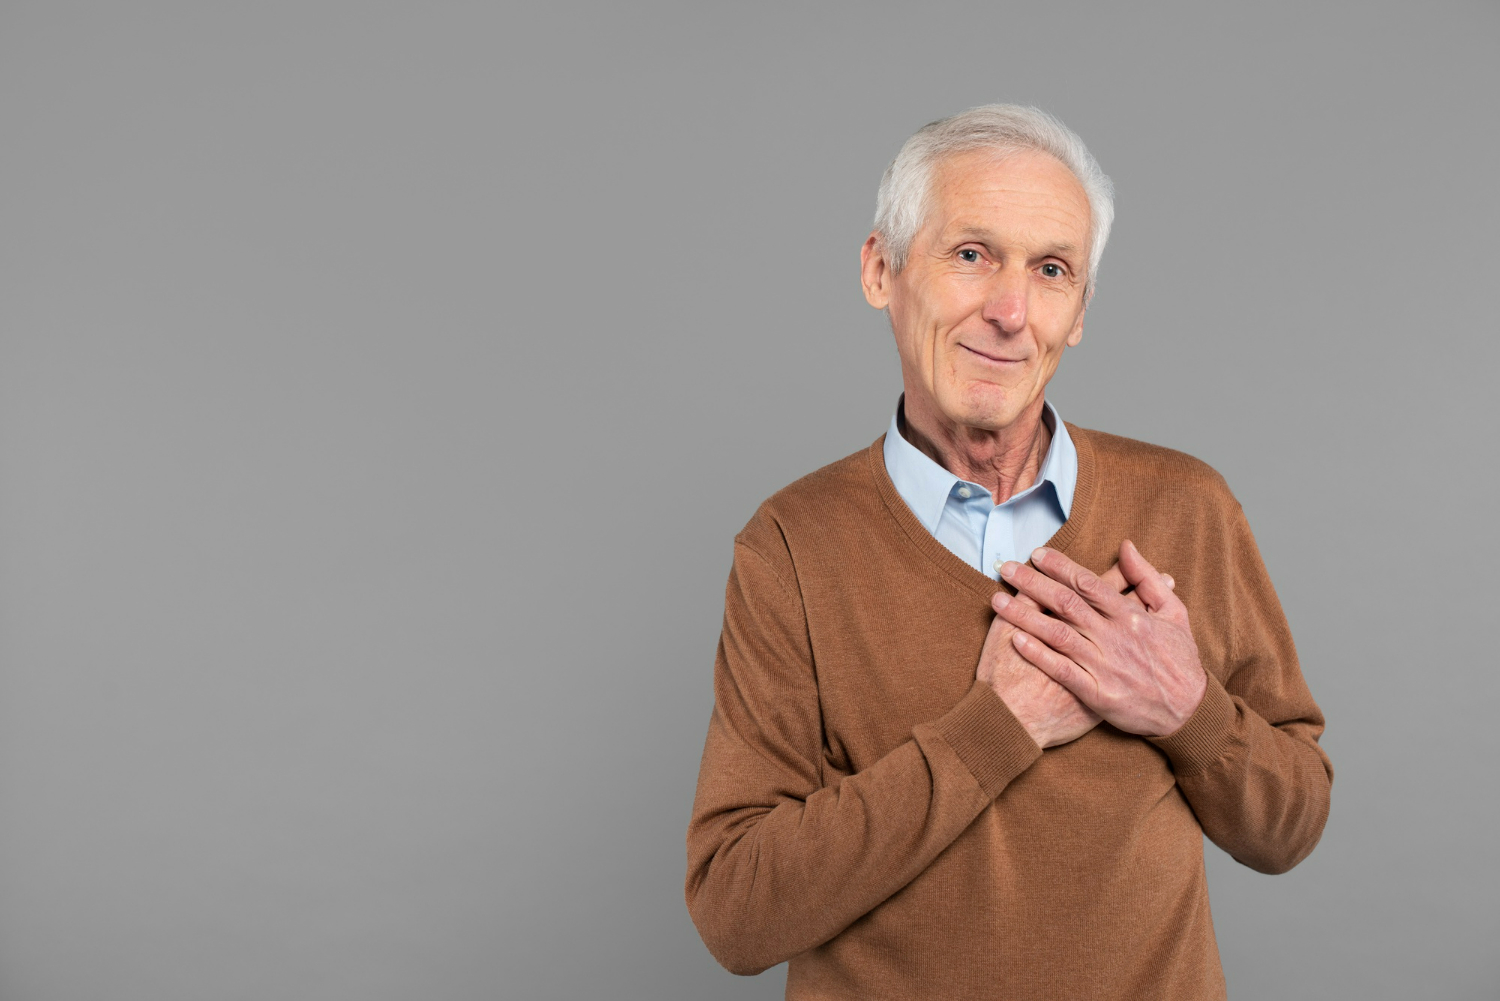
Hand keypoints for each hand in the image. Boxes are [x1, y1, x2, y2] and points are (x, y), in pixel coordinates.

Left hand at [993, 540, 1206, 737]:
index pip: (1089, 583)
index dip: (1060, 567)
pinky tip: (1015, 641)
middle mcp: (1115, 638)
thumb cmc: (1179, 659)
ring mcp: (1105, 666)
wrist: (1189, 711)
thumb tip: (1126, 546)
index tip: (1037, 554)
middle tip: (1006, 568)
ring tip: (997, 600)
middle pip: (1066, 604)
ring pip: (1058, 634)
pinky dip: (1038, 655)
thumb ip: (1146, 578)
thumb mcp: (1174, 612)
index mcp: (1131, 616)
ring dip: (1024, 615)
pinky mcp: (1097, 694)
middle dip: (1032, 583)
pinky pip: (1062, 671)